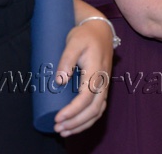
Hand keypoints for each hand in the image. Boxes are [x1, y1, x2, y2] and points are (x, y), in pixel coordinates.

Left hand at [53, 20, 113, 136]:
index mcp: (96, 71)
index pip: (87, 97)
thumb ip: (66, 60)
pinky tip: (76, 125)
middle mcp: (103, 81)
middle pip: (93, 108)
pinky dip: (89, 120)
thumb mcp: (74, 42)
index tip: (57, 117)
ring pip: (98, 111)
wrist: (100, 30)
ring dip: (82, 124)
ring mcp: (104, 85)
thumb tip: (59, 81)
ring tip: (64, 131)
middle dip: (75, 122)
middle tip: (57, 127)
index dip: (73, 110)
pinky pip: (99, 108)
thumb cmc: (85, 36)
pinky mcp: (102, 87)